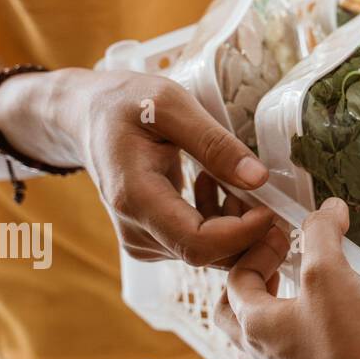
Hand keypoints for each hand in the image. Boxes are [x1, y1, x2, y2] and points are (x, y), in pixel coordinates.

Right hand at [0, 67, 273, 266]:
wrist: (89, 117)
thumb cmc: (128, 104)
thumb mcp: (172, 106)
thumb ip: (214, 143)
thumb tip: (259, 179)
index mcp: (135, 197)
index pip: (198, 243)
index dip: (242, 233)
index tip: (270, 207)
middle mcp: (135, 230)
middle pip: (207, 254)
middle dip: (245, 229)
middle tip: (258, 185)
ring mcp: (142, 240)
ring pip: (207, 253)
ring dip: (234, 221)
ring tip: (228, 174)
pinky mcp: (151, 240)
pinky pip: (198, 244)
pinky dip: (219, 220)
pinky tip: (212, 183)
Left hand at [216, 198, 359, 358]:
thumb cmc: (347, 341)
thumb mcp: (331, 273)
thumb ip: (323, 235)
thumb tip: (327, 209)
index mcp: (254, 325)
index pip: (236, 278)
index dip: (258, 250)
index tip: (284, 235)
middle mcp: (259, 352)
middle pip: (234, 311)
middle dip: (251, 280)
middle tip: (276, 262)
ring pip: (257, 333)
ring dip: (271, 304)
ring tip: (299, 288)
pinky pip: (284, 351)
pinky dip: (292, 327)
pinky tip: (320, 319)